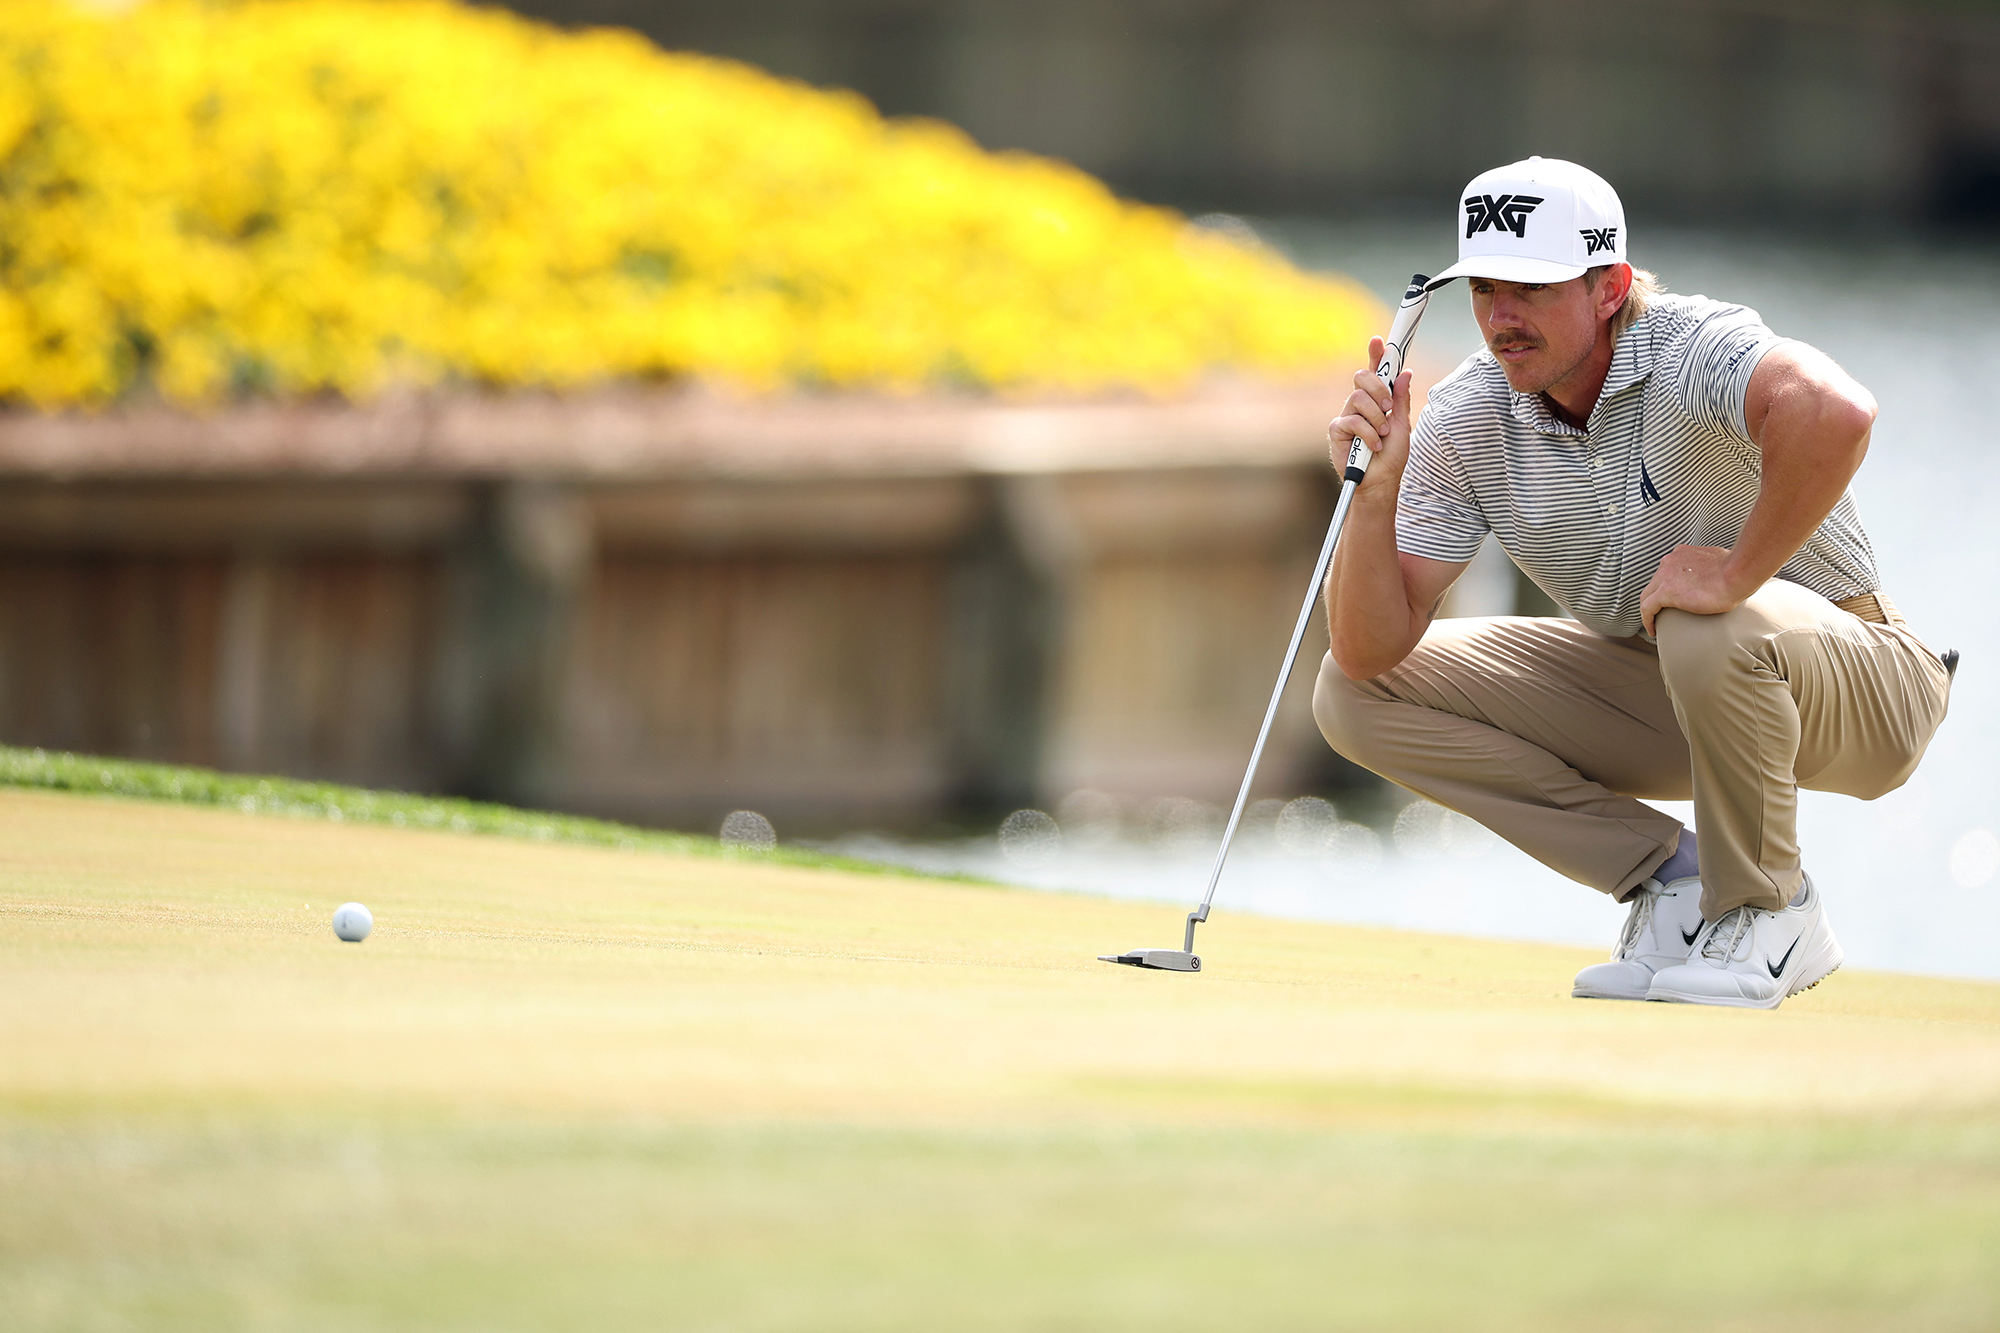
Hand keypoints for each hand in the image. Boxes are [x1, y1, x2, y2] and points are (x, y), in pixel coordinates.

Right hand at [1327, 335, 1412, 495]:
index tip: (1379, 340)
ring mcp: (1347, 416)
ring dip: (1376, 418)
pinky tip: (1372, 446)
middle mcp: (1360, 404)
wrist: (1380, 482)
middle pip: (1361, 376)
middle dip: (1378, 388)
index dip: (1376, 355)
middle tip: (1389, 407)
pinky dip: (1367, 434)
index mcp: (1377, 400)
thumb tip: (1406, 372)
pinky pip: (1351, 420)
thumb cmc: (1391, 457)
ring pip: (1358, 398)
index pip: (1375, 372)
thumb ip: (1402, 399)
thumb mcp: (1403, 425)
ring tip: (1382, 435)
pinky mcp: (1337, 430)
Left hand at [1640, 545, 1750, 635]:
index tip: (1671, 597)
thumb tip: (1717, 574)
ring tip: (1655, 623)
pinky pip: (1647, 608)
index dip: (1665, 585)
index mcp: (1681, 554)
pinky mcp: (1665, 592)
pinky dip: (1647, 620)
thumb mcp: (1717, 561)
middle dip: (1655, 598)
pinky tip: (1653, 630)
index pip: (1666, 571)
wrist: (1738, 573)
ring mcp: (1664, 576)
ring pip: (1647, 595)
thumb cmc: (1736, 569)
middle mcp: (1669, 562)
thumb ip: (1709, 566)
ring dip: (1650, 609)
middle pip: (1654, 583)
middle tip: (1660, 612)